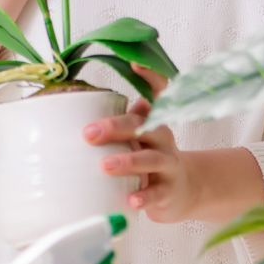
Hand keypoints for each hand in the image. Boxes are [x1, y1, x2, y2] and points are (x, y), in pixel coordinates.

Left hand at [83, 65, 198, 223]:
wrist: (184, 190)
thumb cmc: (150, 158)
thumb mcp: (138, 137)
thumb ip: (118, 121)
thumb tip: (79, 102)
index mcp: (154, 121)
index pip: (158, 93)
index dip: (150, 77)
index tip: (135, 63)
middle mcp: (162, 139)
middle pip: (145, 126)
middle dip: (117, 127)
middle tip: (89, 133)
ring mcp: (168, 165)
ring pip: (151, 159)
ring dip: (128, 161)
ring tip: (105, 166)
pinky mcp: (169, 191)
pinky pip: (157, 194)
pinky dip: (144, 197)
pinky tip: (131, 200)